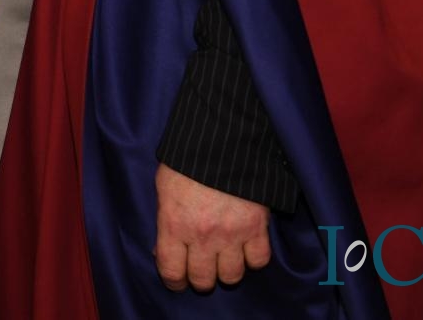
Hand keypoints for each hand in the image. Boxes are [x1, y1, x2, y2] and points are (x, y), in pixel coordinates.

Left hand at [155, 163, 270, 290]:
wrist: (223, 141)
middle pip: (203, 279)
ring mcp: (233, 234)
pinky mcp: (257, 228)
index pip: (172, 271)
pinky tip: (245, 249)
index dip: (173, 281)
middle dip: (199, 278)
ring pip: (232, 276)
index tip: (176, 280)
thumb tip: (163, 248)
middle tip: (199, 268)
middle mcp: (203, 236)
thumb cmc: (186, 161)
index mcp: (174, 225)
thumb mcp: (163, 188)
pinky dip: (252, 259)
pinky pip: (259, 260)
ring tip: (222, 259)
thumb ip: (165, 220)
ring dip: (226, 271)